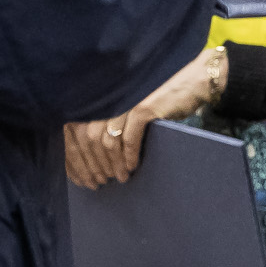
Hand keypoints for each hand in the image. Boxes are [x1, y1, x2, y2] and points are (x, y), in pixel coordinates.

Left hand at [64, 47, 225, 188]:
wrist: (190, 83)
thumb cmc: (155, 99)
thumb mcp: (124, 110)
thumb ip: (106, 125)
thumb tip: (88, 158)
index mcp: (98, 98)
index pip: (75, 133)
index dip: (75, 160)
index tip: (80, 180)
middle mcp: (107, 98)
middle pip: (89, 140)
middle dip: (92, 166)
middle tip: (99, 183)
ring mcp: (124, 102)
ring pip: (107, 141)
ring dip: (111, 164)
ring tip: (119, 178)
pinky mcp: (143, 108)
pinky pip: (129, 138)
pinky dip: (128, 156)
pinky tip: (131, 167)